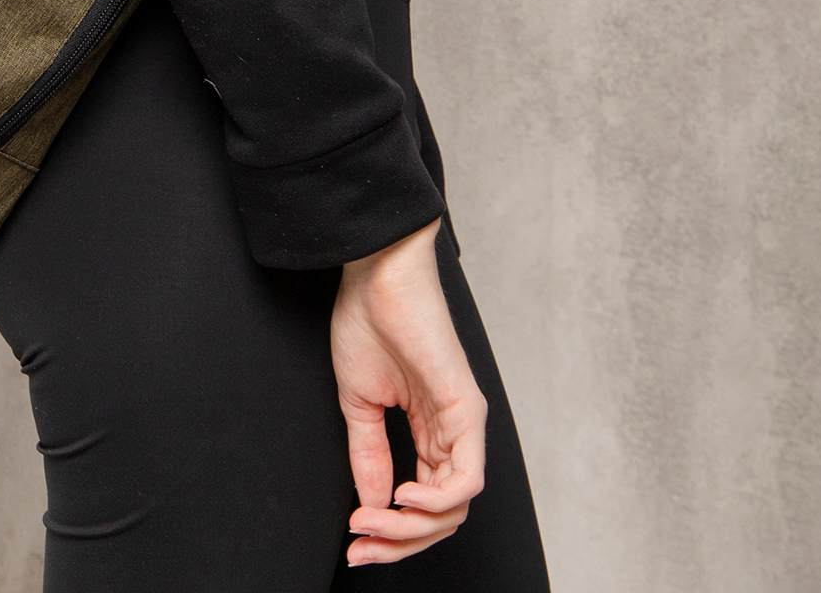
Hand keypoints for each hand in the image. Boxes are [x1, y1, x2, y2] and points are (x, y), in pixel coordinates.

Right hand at [329, 217, 485, 566]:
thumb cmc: (367, 322)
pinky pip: (464, 479)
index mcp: (430, 430)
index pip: (423, 503)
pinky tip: (400, 498)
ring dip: (409, 527)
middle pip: (442, 516)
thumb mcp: (359, 403)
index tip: (354, 544)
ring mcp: (463, 424)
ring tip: (370, 521)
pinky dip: (434, 501)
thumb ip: (368, 456)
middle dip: (398, 541)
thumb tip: (371, 508)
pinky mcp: (466, 410)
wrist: (375, 275)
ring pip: (454, 507)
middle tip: (360, 545)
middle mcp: (453, 434)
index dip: (390, 532)